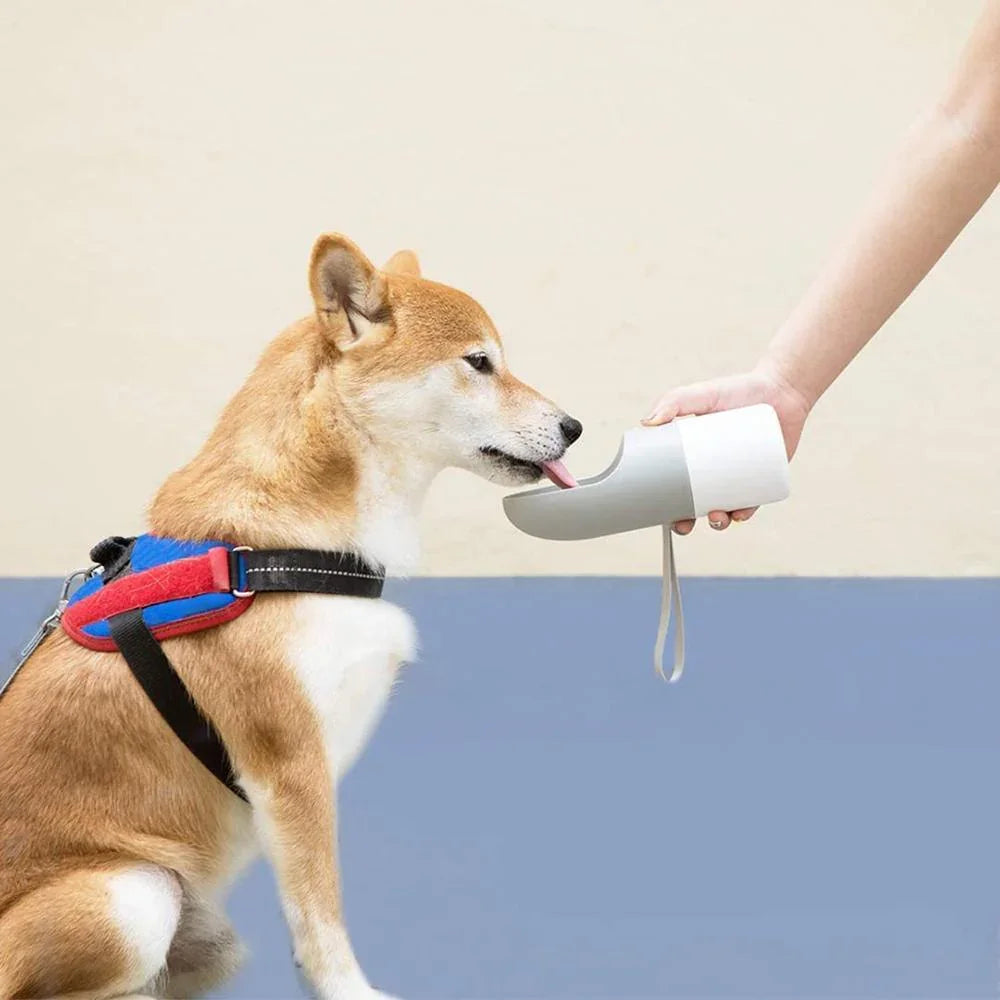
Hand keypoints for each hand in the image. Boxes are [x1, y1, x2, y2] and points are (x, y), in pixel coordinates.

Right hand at [642, 361, 810, 532]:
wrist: (781, 388)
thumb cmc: (739, 389)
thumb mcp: (701, 394)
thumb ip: (672, 401)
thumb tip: (646, 423)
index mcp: (694, 455)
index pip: (675, 485)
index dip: (666, 503)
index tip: (659, 513)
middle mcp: (716, 469)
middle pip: (696, 504)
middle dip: (688, 521)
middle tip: (685, 523)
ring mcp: (740, 475)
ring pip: (725, 508)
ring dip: (718, 522)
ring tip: (716, 516)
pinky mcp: (764, 477)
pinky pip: (752, 502)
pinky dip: (745, 512)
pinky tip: (739, 515)